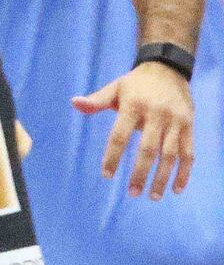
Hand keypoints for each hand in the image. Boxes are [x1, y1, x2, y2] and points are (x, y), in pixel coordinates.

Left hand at [74, 58, 194, 198]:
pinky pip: (189, 152)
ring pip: (170, 154)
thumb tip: (74, 103)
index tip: (107, 175)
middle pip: (148, 149)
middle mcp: (156, 114)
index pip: (120, 135)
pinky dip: (184, 172)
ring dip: (163, 178)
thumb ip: (96, 100)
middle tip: (132, 193)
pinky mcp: (189, 125)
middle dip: (140, 173)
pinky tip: (177, 189)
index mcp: (134, 106)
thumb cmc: (136, 83)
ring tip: (153, 196)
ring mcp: (176, 121)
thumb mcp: (115, 88)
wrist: (168, 68)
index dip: (112, 156)